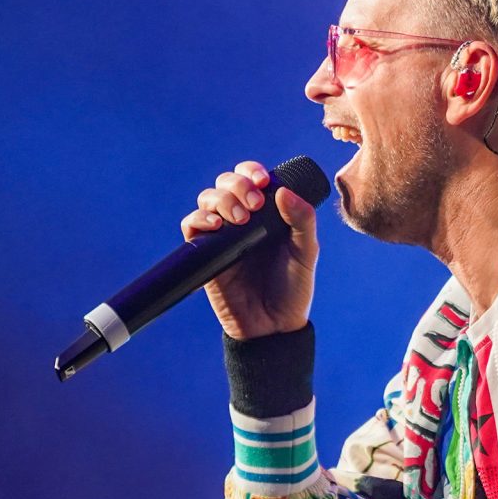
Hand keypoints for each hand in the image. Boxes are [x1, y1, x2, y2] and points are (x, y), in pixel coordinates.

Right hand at [181, 159, 317, 339]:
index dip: (251, 171)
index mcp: (266, 214)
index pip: (250, 179)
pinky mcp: (206, 254)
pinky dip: (199, 219)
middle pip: (225, 183)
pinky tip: (216, 226)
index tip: (262, 181)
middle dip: (237, 185)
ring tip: (241, 220)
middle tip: (255, 205)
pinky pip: (191, 227)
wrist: (273, 326)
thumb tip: (282, 191)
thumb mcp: (306, 253)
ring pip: (208, 200)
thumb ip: (302, 221)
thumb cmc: (292, 290)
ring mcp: (222, 236)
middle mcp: (242, 220)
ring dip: (222, 200)